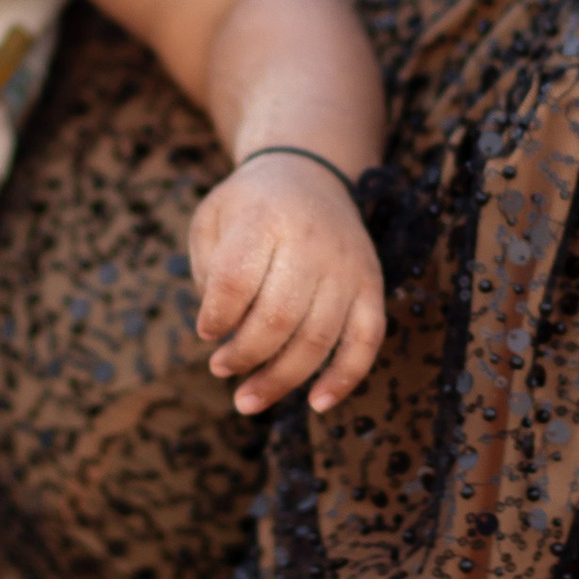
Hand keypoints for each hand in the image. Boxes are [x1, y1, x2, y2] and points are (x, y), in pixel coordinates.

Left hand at [189, 153, 384, 415]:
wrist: (309, 173)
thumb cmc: (250, 206)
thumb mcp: (212, 217)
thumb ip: (207, 269)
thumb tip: (220, 333)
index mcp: (265, 218)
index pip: (236, 280)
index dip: (215, 317)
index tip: (205, 332)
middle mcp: (312, 241)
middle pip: (278, 317)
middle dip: (243, 356)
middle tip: (219, 369)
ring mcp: (348, 266)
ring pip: (318, 338)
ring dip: (280, 379)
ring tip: (247, 400)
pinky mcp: (372, 285)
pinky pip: (366, 340)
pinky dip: (344, 378)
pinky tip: (316, 404)